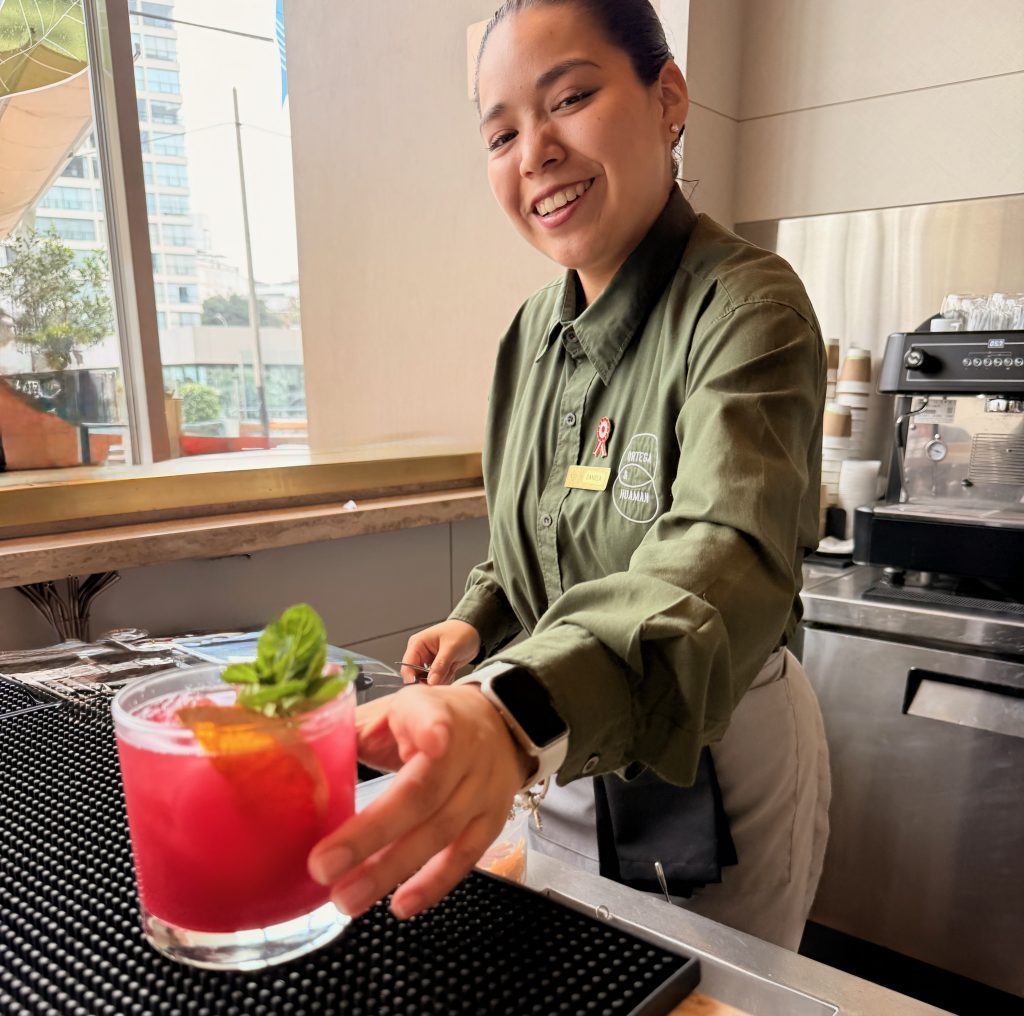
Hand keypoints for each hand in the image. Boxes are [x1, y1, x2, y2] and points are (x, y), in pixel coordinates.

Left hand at [308, 684, 527, 919]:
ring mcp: (483, 788)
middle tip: (324, 868)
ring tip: (347, 899)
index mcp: (432, 711)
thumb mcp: (394, 711)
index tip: (432, 740)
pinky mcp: (492, 820)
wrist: (499, 725)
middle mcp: (465, 750)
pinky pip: (465, 856)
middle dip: (373, 834)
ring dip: (392, 869)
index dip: (433, 730)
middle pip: (424, 794)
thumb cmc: (429, 720)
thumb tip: (292, 760)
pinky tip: (400, 905)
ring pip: (441, 832)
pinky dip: (434, 884)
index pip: (435, 718)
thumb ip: (353, 732)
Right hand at [401, 619, 480, 684]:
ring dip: (440, 679)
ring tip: (450, 668)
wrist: (474, 631)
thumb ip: (440, 665)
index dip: (412, 680)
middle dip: (431, 680)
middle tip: (444, 676)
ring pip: (427, 681)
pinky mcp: (436, 668)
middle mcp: (420, 654)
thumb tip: (431, 681)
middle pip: (416, 677)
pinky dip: (445, 679)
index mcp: (417, 644)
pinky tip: (452, 670)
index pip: (407, 666)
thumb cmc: (461, 631)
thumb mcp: (451, 647)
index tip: (424, 688)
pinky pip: (437, 681)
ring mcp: (427, 662)